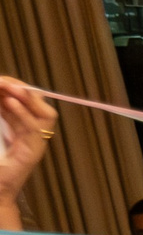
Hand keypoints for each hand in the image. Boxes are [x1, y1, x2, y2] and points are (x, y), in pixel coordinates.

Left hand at [0, 79, 56, 212]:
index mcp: (18, 127)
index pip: (25, 100)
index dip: (14, 86)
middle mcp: (31, 134)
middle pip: (38, 103)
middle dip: (21, 88)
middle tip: (3, 82)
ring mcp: (35, 143)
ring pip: (45, 114)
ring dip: (27, 98)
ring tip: (9, 89)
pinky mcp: (34, 152)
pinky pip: (36, 128)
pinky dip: (25, 113)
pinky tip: (10, 102)